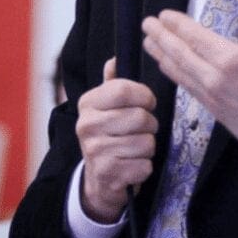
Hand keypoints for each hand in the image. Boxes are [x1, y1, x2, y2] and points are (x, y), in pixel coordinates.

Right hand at [75, 58, 157, 222]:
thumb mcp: (107, 107)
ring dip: (148, 147)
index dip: (145, 96)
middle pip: (140, 117)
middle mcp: (87, 125)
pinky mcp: (107, 174)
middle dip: (150, 125)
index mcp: (88, 103)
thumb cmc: (109, 135)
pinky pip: (145, 165)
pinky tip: (132, 165)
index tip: (147, 103)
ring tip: (135, 148)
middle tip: (142, 130)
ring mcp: (95, 151)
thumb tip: (115, 59)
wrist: (98, 178)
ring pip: (146, 142)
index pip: (124, 90)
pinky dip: (144, 167)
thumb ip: (113, 84)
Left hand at [141, 0, 237, 162]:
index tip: (164, 15)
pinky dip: (174, 75)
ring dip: (162, 55)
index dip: (178, 24)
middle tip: (146, 24)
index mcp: (232, 60)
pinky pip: (187, 88)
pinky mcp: (214, 111)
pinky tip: (168, 68)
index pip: (196, 37)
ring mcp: (213, 96)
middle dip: (161, 37)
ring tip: (148, 43)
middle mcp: (216, 78)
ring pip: (180, 72)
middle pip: (181, 53)